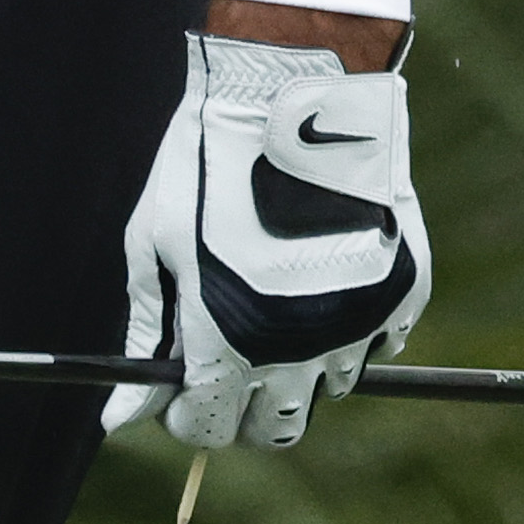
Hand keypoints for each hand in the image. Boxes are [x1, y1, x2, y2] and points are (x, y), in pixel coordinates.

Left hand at [105, 30, 432, 451]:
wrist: (291, 93)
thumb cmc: (206, 164)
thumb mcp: (154, 244)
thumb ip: (147, 334)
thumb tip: (122, 413)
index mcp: (228, 342)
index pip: (210, 429)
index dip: (191, 415)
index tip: (186, 388)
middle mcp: (298, 349)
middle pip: (277, 430)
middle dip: (248, 409)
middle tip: (234, 366)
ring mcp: (357, 323)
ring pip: (329, 389)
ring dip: (303, 368)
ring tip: (282, 305)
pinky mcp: (401, 293)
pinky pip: (379, 344)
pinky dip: (354, 330)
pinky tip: (327, 280)